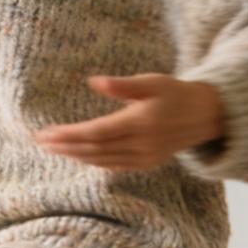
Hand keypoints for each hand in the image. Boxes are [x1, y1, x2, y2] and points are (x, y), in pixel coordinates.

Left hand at [34, 75, 225, 172]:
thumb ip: (122, 85)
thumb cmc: (175, 93)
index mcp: (140, 122)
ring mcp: (145, 157)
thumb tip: (93, 81)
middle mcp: (142, 144)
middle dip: (66, 147)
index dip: (69, 135)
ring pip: (103, 160)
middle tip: (41, 142)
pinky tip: (79, 156)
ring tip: (54, 149)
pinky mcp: (148, 163)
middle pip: (95, 149)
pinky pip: (115, 166)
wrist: (206, 115)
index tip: (47, 133)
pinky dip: (94, 162)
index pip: (96, 133)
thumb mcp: (152, 82)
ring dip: (76, 156)